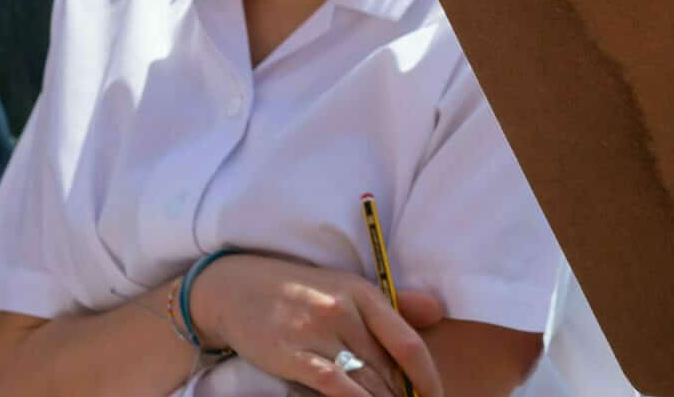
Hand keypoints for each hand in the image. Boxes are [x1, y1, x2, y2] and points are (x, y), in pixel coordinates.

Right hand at [188, 252, 444, 396]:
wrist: (236, 287)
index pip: (408, 342)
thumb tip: (437, 312)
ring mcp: (316, 332)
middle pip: (386, 368)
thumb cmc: (301, 291)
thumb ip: (393, 305)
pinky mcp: (290, 353)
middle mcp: (344, 311)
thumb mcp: (348, 288)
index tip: (434, 396)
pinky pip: (332, 384)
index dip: (426, 376)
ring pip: (363, 380)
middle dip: (402, 395)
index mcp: (364, 294)